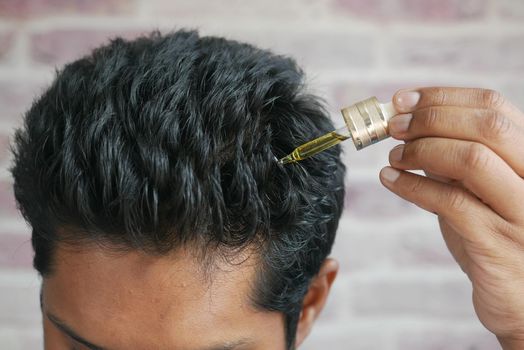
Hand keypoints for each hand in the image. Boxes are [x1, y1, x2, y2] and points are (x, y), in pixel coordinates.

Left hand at [379, 87, 523, 348]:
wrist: (522, 301)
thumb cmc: (495, 238)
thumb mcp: (481, 188)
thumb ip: (457, 157)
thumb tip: (409, 123)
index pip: (494, 105)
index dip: (442, 96)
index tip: (402, 100)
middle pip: (488, 125)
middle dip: (431, 118)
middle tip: (393, 126)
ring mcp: (522, 212)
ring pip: (472, 159)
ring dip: (420, 150)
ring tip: (393, 157)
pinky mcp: (498, 244)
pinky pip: (450, 203)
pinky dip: (412, 185)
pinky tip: (390, 181)